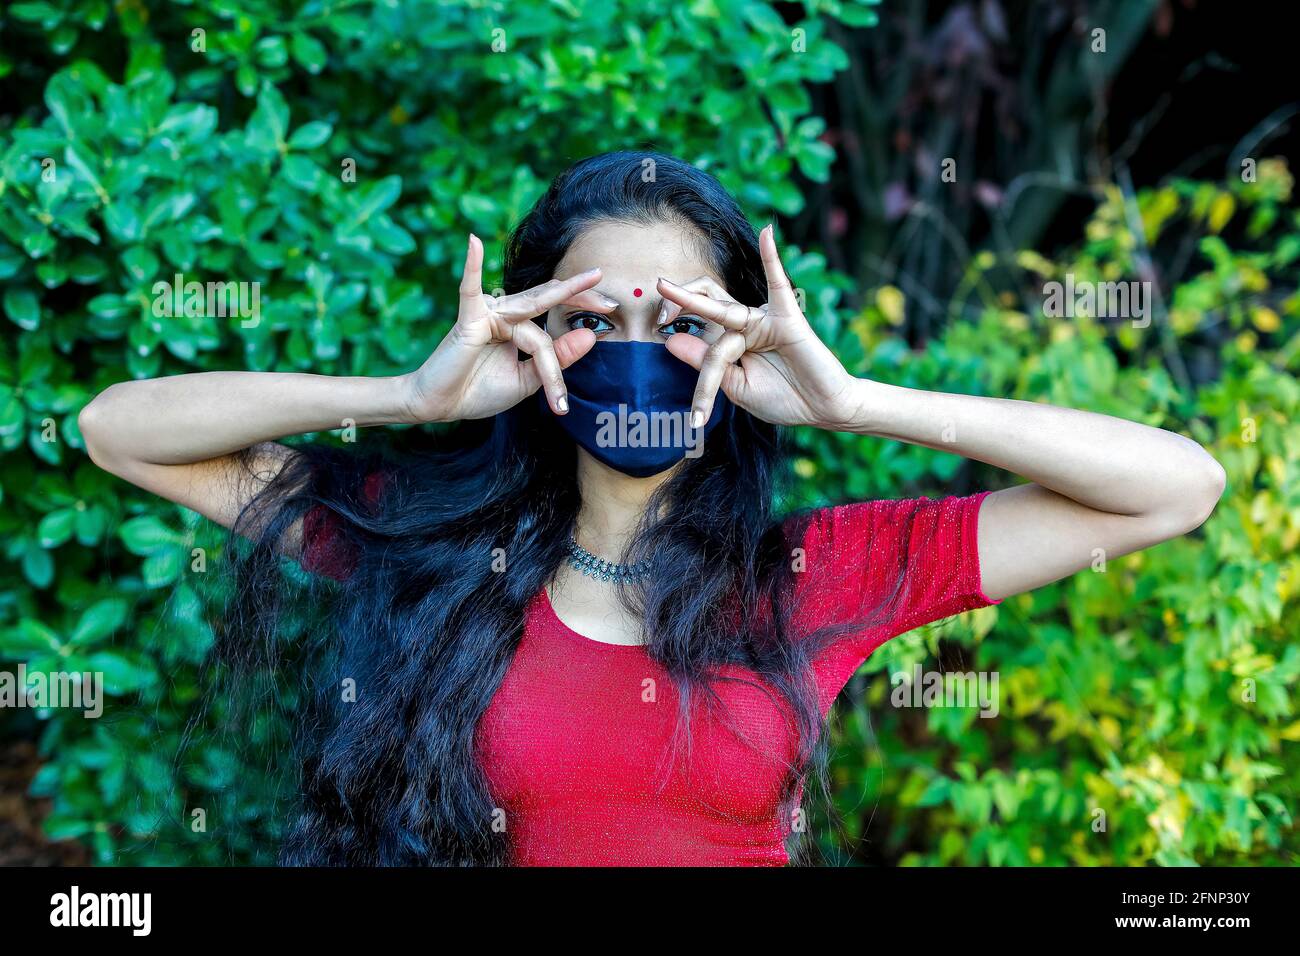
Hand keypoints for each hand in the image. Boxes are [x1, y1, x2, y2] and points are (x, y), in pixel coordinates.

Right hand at [402, 235, 617, 421]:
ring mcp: (487, 314)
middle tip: (612, 300)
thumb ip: (556, 360)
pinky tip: (475, 242)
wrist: (441, 406)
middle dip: (579, 296)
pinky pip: (470, 289)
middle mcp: (505, 314)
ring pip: (531, 330)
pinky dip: (472, 266)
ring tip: (560, 377)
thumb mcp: (527, 380)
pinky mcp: (469, 319)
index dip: (578, 321)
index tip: (611, 313)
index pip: (552, 325)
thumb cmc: (477, 392)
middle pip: (546, 302)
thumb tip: (589, 335)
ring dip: (548, 363)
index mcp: (518, 327)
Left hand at [657, 225, 863, 429]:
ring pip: (722, 306)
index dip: (683, 352)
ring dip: (692, 299)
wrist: (823, 409)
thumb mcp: (736, 388)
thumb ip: (707, 365)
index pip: (699, 339)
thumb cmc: (784, 400)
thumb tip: (671, 341)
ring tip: (663, 287)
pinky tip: (768, 234)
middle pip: (705, 303)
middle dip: (677, 305)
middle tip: (658, 316)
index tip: (679, 385)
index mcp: (732, 343)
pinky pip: (779, 284)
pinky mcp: (788, 319)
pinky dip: (773, 259)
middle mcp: (744, 326)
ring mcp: (764, 320)